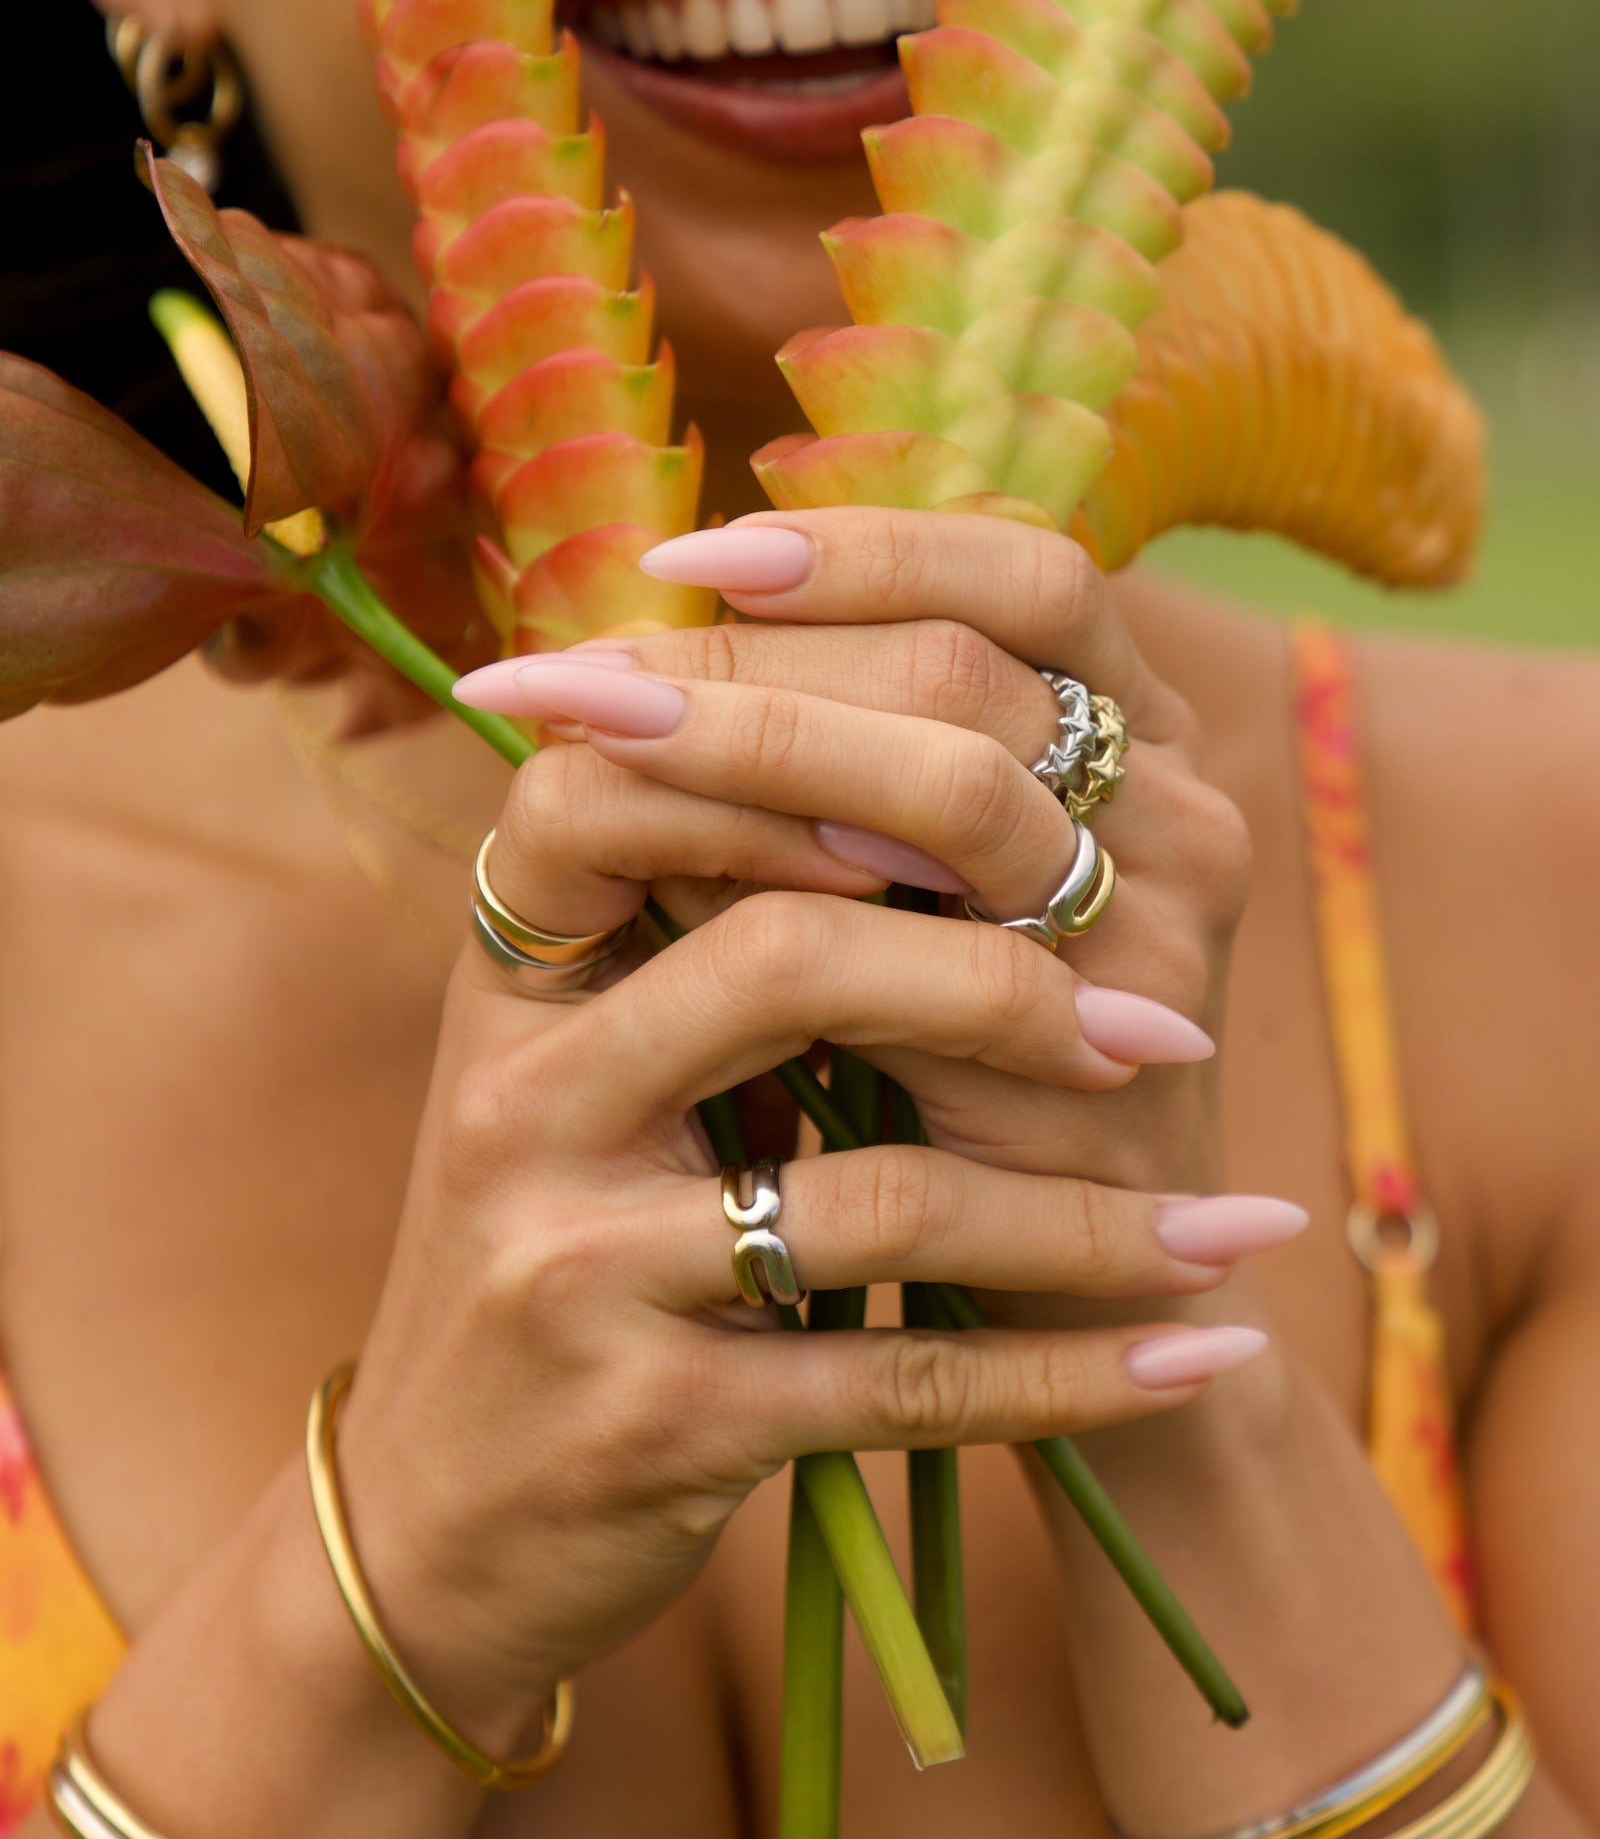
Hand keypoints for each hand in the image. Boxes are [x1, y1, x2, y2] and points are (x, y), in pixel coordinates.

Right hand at [336, 709, 1273, 1753]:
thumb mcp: (582, 1074)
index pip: (620, 786)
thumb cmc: (554, 1255)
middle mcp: (521, 1103)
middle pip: (786, 958)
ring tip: (1224, 1232)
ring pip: (883, 1196)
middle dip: (1004, 983)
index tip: (994, 812)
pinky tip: (1194, 1356)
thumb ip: (694, 934)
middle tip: (1156, 1032)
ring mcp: (573, 1271)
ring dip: (1088, 1221)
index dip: (812, 764)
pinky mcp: (649, 1427)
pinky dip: (1072, 1373)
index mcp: (510, 984)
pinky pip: (902, 1385)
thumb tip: (924, 791)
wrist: (439, 1523)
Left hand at [456, 507, 1251, 1219]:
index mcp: (1147, 738)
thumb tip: (626, 675)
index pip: (1027, 574)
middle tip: (580, 671)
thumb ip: (815, 782)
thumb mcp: (898, 893)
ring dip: (755, 747)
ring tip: (592, 734)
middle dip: (753, 657)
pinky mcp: (1114, 1059)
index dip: (863, 548)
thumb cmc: (954, 1067)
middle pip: (966, 664)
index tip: (686, 558)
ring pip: (958, 786)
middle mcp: (1185, 809)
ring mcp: (1167, 929)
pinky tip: (668, 881)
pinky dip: (797, 900)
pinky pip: (946, 952)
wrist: (1064, 1290)